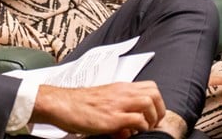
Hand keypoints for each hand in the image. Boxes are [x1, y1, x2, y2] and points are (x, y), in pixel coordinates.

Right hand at [30, 81, 165, 135]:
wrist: (62, 104)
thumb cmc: (78, 104)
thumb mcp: (103, 101)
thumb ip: (118, 107)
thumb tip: (129, 124)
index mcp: (120, 88)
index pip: (150, 87)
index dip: (156, 102)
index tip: (151, 116)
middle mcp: (121, 93)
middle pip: (154, 92)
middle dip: (159, 110)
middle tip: (151, 123)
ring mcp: (118, 104)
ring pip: (149, 103)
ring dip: (151, 119)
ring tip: (142, 129)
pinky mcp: (113, 118)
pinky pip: (138, 120)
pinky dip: (139, 128)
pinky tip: (129, 133)